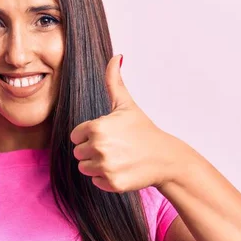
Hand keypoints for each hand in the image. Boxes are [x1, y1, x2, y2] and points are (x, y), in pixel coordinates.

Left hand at [70, 55, 200, 192]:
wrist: (165, 157)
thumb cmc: (143, 129)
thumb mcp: (126, 104)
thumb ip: (114, 81)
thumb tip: (116, 56)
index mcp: (97, 127)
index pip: (76, 136)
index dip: (90, 135)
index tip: (108, 135)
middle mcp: (99, 147)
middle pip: (78, 153)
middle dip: (93, 151)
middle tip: (115, 147)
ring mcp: (105, 167)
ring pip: (85, 168)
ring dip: (97, 165)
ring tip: (118, 158)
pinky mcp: (112, 183)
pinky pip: (96, 181)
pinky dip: (106, 178)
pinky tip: (122, 169)